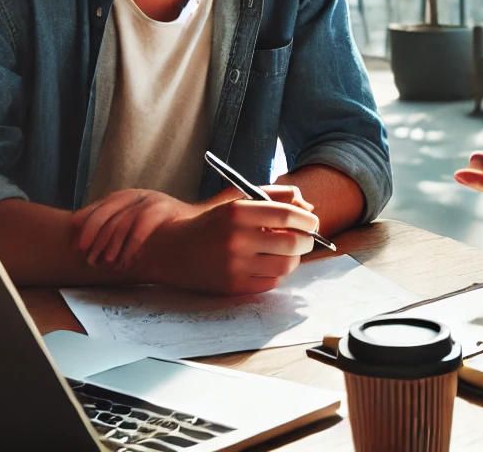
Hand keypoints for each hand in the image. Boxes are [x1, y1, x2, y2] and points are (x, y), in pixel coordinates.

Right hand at [139, 197, 320, 295]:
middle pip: (293, 243)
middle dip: (307, 241)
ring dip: (293, 258)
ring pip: (286, 266)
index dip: (307, 220)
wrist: (170, 246)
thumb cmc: (211, 221)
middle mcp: (236, 239)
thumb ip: (274, 196)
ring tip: (286, 251)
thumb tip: (308, 208)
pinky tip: (267, 263)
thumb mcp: (237, 199)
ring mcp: (234, 265)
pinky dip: (276, 273)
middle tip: (306, 238)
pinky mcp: (232, 286)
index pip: (287, 216)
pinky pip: (271, 282)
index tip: (312, 222)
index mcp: (237, 211)